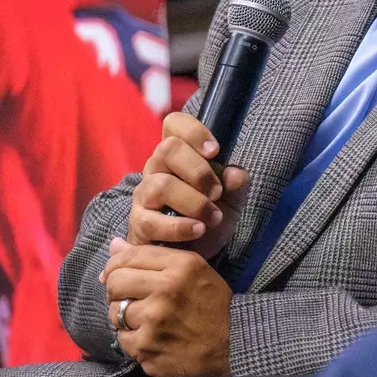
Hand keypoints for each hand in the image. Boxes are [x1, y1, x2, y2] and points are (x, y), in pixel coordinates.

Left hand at [101, 239, 232, 375]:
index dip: (116, 265)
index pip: (129, 256)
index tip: (118, 273)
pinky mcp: (146, 346)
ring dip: (125, 316)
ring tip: (146, 320)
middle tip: (131, 297)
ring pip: (115, 311)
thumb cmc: (213, 306)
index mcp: (181, 266)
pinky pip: (122, 337)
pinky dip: (132, 338)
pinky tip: (151, 338)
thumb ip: (154, 256)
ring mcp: (154, 320)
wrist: (232, 347)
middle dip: (118, 290)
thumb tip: (114, 244)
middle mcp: (166, 289)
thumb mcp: (194, 271)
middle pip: (115, 282)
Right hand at [127, 112, 249, 259]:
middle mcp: (156, 169)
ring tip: (213, 217)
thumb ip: (237, 185)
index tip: (215, 150)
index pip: (174, 124)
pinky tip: (198, 230)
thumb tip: (235, 174)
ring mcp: (144, 195)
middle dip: (199, 171)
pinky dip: (179, 226)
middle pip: (167, 149)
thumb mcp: (232, 200)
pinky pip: (152, 221)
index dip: (193, 131)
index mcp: (177, 154)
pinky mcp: (139, 223)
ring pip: (161, 185)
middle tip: (218, 192)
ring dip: (194, 202)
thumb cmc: (209, 216)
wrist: (192, 252)